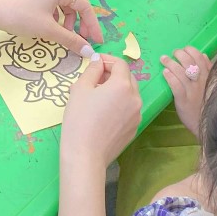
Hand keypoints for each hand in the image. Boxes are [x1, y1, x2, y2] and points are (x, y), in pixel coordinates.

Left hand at [0, 0, 102, 55]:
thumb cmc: (22, 17)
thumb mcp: (49, 30)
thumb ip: (71, 40)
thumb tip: (89, 51)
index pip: (84, 5)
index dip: (92, 24)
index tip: (96, 41)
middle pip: (77, 0)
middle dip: (82, 19)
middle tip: (84, 36)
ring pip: (64, 2)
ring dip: (69, 18)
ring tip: (65, 34)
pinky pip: (52, 3)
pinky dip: (57, 16)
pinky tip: (51, 27)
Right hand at [60, 52, 141, 172]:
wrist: (85, 155)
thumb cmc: (80, 119)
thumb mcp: (80, 89)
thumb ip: (92, 70)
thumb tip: (98, 60)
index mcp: (123, 85)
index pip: (120, 63)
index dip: (106, 60)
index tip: (94, 64)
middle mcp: (135, 98)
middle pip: (127, 78)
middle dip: (112, 74)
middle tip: (94, 80)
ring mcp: (137, 115)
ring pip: (129, 94)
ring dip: (116, 90)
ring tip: (97, 97)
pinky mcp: (134, 128)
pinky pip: (129, 109)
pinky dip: (119, 105)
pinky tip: (103, 114)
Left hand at [161, 46, 211, 138]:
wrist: (207, 124)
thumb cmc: (207, 102)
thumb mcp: (212, 84)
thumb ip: (209, 69)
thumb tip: (203, 54)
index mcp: (208, 76)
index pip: (200, 57)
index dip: (190, 51)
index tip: (184, 50)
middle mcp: (201, 81)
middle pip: (189, 62)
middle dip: (179, 54)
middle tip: (172, 54)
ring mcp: (192, 91)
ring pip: (180, 72)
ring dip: (170, 63)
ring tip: (163, 60)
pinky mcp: (184, 100)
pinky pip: (176, 86)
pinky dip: (170, 77)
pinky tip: (165, 73)